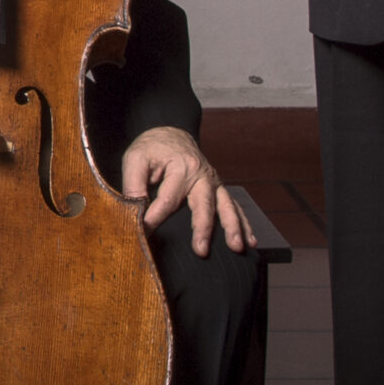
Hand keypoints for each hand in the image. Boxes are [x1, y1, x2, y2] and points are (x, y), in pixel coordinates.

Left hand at [120, 126, 251, 258]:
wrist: (170, 134)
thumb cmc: (152, 149)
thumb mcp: (136, 159)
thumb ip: (133, 183)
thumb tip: (135, 209)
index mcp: (181, 167)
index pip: (168, 199)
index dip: (155, 217)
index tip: (145, 232)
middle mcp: (202, 175)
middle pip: (204, 204)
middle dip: (203, 228)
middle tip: (201, 250)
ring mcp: (213, 183)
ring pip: (226, 206)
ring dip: (233, 227)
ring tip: (237, 246)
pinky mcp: (218, 189)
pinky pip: (234, 206)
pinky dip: (244, 223)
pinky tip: (250, 241)